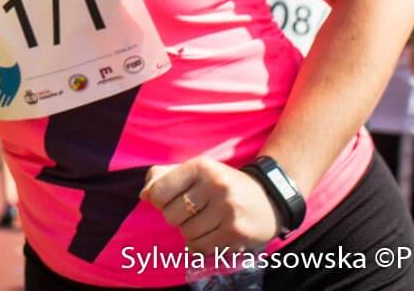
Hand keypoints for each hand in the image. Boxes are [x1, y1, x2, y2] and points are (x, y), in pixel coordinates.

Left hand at [141, 158, 279, 253]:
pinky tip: (212, 234)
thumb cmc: (224, 185)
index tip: (169, 200)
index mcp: (202, 167)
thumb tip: (144, 194)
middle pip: (171, 215)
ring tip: (205, 222)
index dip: (158, 200)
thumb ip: (166, 177)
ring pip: (186, 233)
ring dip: (190, 232)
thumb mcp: (198, 171)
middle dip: (176, 218)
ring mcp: (227, 210)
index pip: (159, 191)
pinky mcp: (235, 233)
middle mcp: (216, 186)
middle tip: (192, 213)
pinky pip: (200, 247)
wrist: (270, 198)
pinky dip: (200, 245)